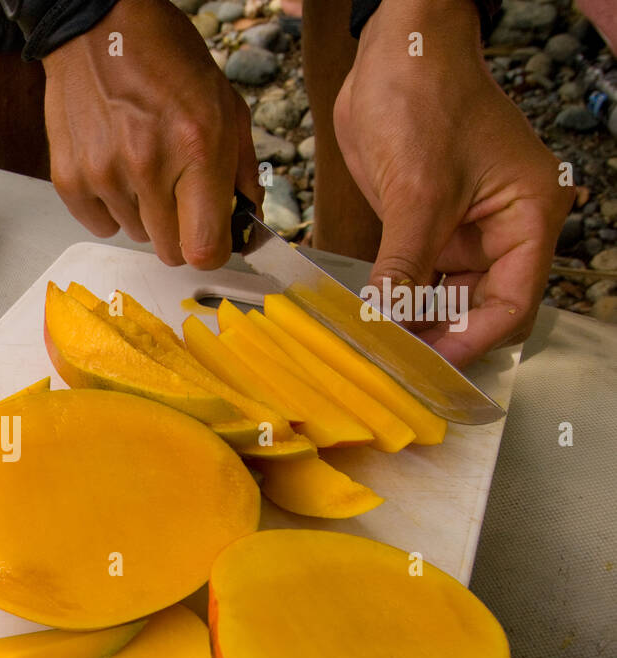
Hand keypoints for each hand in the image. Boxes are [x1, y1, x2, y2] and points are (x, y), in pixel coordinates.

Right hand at [41, 0, 261, 267]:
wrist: (99, 27)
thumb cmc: (166, 60)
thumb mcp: (224, 104)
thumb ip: (241, 170)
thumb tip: (245, 222)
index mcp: (196, 148)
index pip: (204, 248)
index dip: (213, 250)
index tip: (213, 238)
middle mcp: (148, 166)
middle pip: (169, 251)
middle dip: (180, 230)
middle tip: (178, 195)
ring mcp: (103, 174)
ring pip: (135, 234)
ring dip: (144, 212)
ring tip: (142, 164)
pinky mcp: (70, 177)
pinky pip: (99, 224)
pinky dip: (110, 208)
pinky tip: (115, 170)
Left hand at [334, 0, 572, 366]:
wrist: (394, 52)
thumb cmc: (426, 98)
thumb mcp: (417, 191)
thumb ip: (403, 266)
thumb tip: (386, 324)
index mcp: (529, 217)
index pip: (512, 304)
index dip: (471, 340)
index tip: (429, 366)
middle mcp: (504, 228)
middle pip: (479, 308)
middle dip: (438, 337)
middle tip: (393, 367)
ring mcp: (464, 228)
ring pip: (444, 298)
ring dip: (411, 324)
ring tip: (374, 352)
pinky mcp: (427, 223)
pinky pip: (415, 276)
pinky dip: (394, 299)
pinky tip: (366, 321)